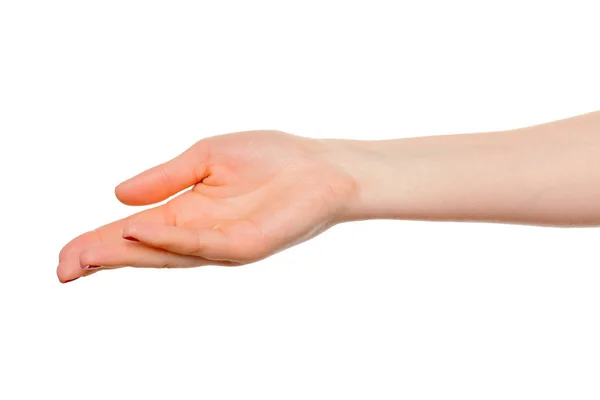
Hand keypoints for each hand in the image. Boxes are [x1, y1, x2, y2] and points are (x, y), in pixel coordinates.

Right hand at [57, 130, 359, 282]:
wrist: (321, 166)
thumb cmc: (271, 159)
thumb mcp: (207, 158)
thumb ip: (166, 178)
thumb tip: (118, 195)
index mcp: (187, 213)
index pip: (135, 231)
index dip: (100, 241)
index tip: (65, 255)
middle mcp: (200, 235)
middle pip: (143, 251)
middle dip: (103, 257)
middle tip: (63, 268)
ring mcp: (222, 244)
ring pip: (167, 254)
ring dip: (126, 254)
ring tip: (86, 256)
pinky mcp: (247, 244)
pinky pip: (204, 244)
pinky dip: (171, 239)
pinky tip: (141, 231)